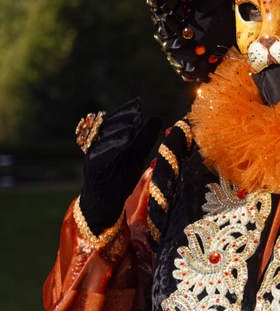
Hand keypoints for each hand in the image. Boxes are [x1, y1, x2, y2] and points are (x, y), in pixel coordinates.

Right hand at [79, 98, 160, 234]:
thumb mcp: (135, 157)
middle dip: (122, 117)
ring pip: (103, 139)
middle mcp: (96, 146)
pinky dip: (112, 147)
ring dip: (119, 130)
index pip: (114, 122)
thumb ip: (144, 139)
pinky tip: (125, 141)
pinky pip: (100, 155)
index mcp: (107, 141)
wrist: (103, 207)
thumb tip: (157, 117)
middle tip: (137, 110)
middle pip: (107, 127)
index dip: (125, 112)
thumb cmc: (119, 180)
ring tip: (133, 123)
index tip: (137, 103)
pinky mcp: (91, 170)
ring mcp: (92, 157)